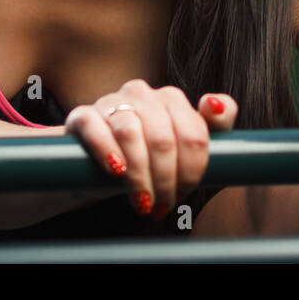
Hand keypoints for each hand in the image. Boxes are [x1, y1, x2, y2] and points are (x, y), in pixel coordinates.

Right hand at [64, 80, 237, 218]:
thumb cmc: (146, 159)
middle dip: (166, 179)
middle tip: (162, 206)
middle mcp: (141, 94)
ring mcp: (110, 102)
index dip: (192, 170)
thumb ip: (213, 125)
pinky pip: (95, 128)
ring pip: (130, 132)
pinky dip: (107, 151)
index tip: (184, 194)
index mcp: (171, 99)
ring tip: (142, 202)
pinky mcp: (82, 116)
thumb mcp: (182, 149)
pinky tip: (115, 172)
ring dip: (139, 175)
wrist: (93, 168)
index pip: (193, 134)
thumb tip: (216, 102)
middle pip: (164, 138)